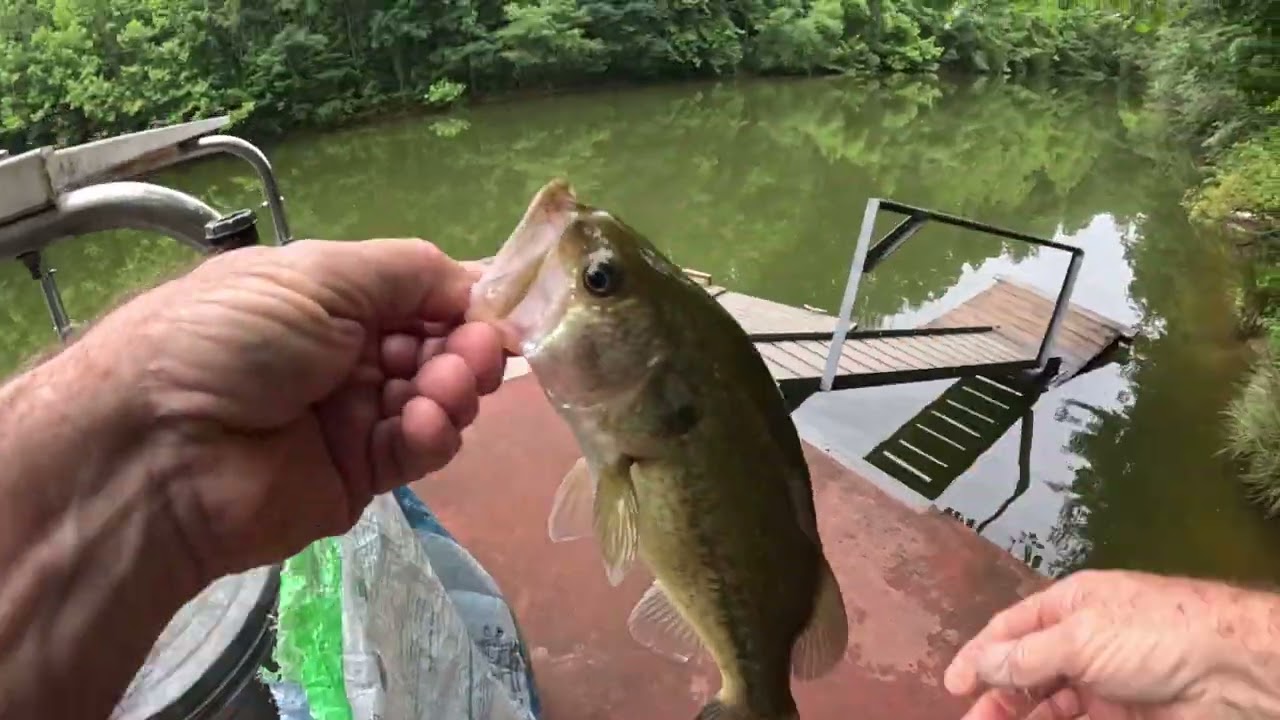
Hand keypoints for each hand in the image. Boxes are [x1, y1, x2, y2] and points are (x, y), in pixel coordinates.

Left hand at [90, 238, 504, 580]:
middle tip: (478, 351)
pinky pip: (417, 449)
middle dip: (466, 345)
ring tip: (443, 387)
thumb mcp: (317, 275)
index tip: (506, 306)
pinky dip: (434, 433)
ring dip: (453, 386)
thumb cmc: (233, 337)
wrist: (160, 448)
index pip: (419, 295)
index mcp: (328, 300)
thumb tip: (475, 282)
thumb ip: (407, 272)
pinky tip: (426, 423)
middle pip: (438, 347)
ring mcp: (353, 417)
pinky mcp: (359, 475)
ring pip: (437, 398)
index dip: (464, 300)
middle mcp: (345, 354)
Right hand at [944, 569, 1279, 718]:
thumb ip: (1027, 655)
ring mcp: (1104, 680)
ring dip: (1021, 716)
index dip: (979, 655)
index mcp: (1069, 606)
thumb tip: (983, 663)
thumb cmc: (1151, 634)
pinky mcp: (1124, 714)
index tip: (952, 686)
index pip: (1011, 629)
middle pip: (1026, 670)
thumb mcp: (1079, 637)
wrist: (1230, 669)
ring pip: (1049, 702)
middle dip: (997, 696)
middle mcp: (1082, 640)